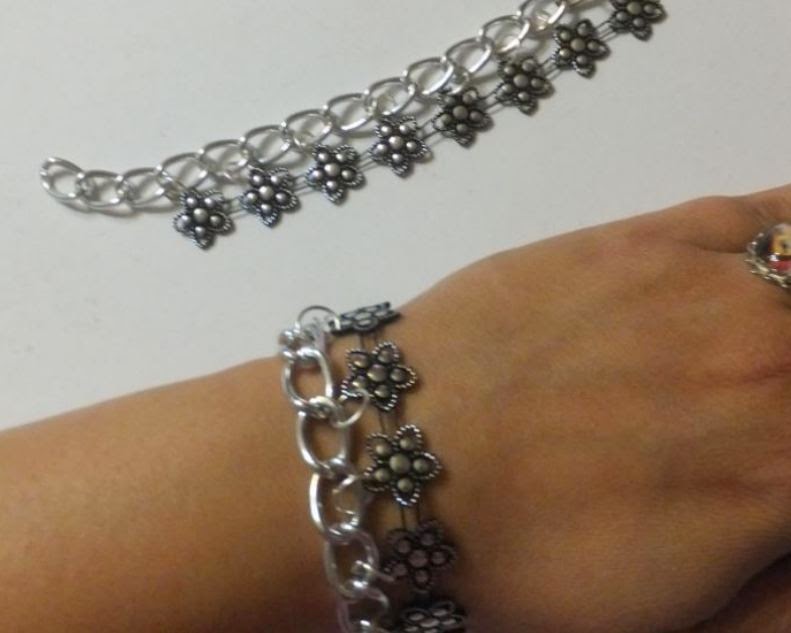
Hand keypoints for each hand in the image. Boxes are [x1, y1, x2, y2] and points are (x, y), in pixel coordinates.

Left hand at [386, 185, 790, 631]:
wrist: (393, 460)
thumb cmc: (519, 561)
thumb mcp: (670, 616)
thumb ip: (770, 587)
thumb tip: (782, 529)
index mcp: (779, 471)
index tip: (775, 445)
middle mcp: (766, 362)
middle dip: (789, 379)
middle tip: (760, 403)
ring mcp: (706, 287)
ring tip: (763, 338)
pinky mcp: (641, 241)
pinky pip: (766, 214)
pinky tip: (787, 255)